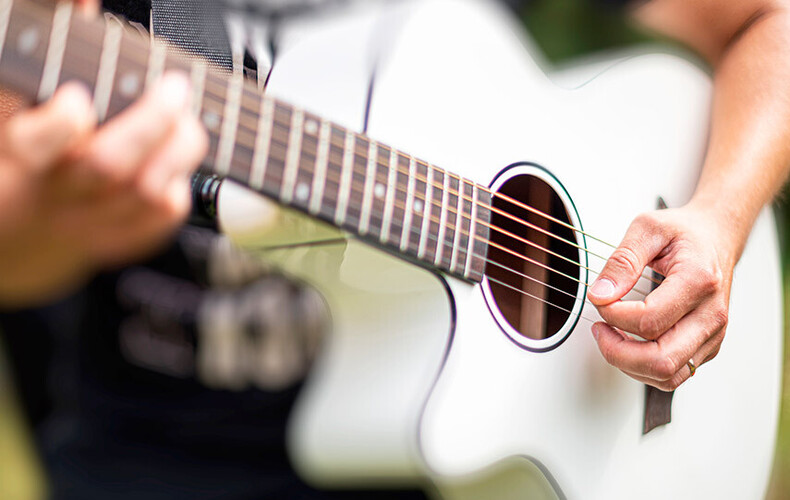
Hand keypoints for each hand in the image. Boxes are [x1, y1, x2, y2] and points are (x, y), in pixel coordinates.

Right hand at [0, 73, 207, 306]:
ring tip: (185, 120)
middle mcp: (51, 195)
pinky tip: (175, 164)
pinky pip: (160, 219)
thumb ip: (49, 54)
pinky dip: (178, 186)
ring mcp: (86, 224)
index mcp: (15, 159)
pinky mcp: (116, 241)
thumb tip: (81, 0)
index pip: (32, 145)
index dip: (62, 122)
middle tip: (173, 88)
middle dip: (151, 120)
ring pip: (145, 192)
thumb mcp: (17, 107)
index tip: (78, 96)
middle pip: (107, 164)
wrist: (11, 239)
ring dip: (179, 149)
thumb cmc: (20, 158)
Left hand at [587, 205, 735, 390]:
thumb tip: (600, 294)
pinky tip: (629, 344)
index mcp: (699, 281)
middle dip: (617, 351)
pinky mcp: (707, 346)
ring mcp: (712, 334)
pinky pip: (673, 374)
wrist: (717, 236)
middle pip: (661, 360)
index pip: (649, 320)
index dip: (613, 315)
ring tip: (611, 336)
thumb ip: (622, 261)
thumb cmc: (686, 233)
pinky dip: (644, 367)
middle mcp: (711, 314)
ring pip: (668, 375)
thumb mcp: (647, 229)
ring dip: (629, 364)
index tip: (599, 299)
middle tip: (599, 329)